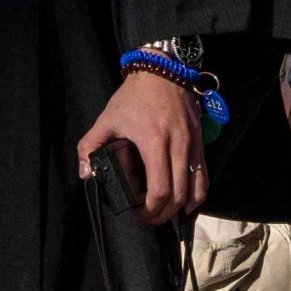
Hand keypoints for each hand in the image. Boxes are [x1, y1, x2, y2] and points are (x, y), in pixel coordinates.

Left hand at [75, 67, 203, 227]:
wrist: (163, 71)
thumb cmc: (134, 96)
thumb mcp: (107, 118)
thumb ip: (90, 146)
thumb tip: (87, 174)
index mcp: (154, 142)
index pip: (160, 190)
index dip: (150, 210)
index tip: (138, 213)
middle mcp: (178, 146)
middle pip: (179, 196)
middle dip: (164, 214)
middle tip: (149, 218)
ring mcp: (192, 146)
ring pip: (196, 190)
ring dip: (182, 208)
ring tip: (167, 213)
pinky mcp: (200, 143)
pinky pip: (204, 176)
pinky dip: (197, 195)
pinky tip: (186, 204)